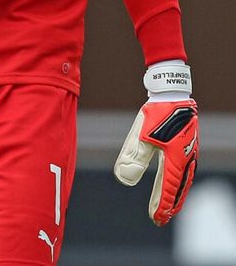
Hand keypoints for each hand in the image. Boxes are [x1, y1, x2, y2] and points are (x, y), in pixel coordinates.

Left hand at [114, 98, 197, 224]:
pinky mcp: (188, 146)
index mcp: (174, 159)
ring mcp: (189, 153)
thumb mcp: (141, 135)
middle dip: (169, 205)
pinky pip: (186, 171)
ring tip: (169, 208)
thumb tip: (123, 180)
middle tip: (161, 219)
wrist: (172, 93)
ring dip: (176, 196)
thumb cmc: (156, 113)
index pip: (167, 189)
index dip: (161, 205)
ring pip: (184, 181)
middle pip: (178, 189)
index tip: (155, 218)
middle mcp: (185, 159)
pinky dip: (181, 183)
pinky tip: (176, 185)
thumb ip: (134, 158)